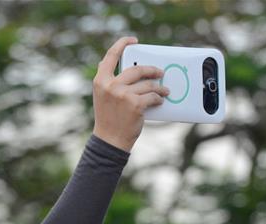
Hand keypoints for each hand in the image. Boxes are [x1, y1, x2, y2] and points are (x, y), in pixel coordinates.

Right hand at [92, 36, 169, 151]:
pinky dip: (158, 99)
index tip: (133, 41)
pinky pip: (152, 97)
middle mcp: (111, 85)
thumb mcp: (101, 96)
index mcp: (101, 81)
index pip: (111, 56)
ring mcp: (123, 95)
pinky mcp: (135, 105)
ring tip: (164, 90)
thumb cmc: (107, 118)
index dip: (122, 44)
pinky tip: (160, 101)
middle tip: (159, 72)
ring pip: (148, 84)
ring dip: (159, 87)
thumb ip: (105, 80)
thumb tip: (107, 61)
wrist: (109, 140)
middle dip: (151, 70)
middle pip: (136, 70)